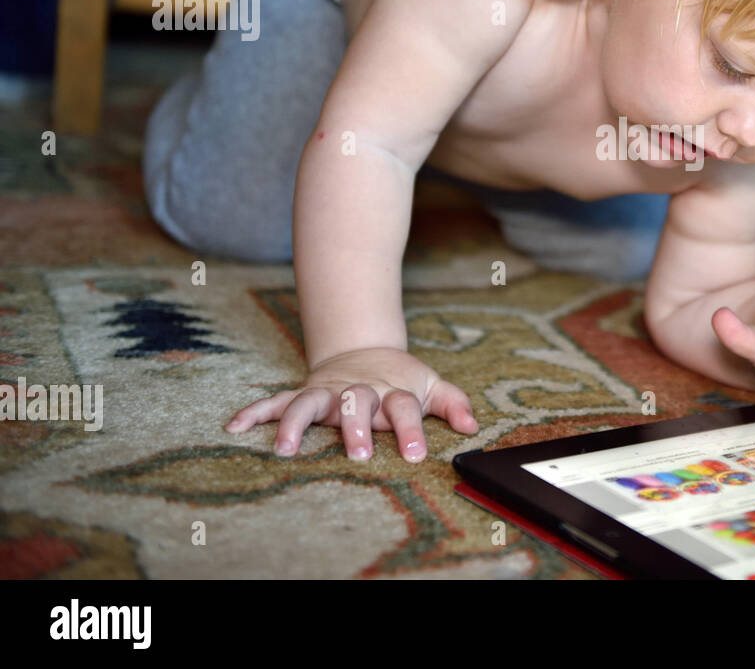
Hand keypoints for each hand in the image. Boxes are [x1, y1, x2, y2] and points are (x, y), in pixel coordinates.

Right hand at [223, 347, 476, 461]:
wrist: (364, 350)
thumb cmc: (400, 379)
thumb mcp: (430, 385)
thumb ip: (451, 403)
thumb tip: (470, 426)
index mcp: (392, 392)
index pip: (404, 409)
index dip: (411, 429)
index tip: (414, 454)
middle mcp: (359, 391)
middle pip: (357, 405)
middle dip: (356, 428)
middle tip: (357, 454)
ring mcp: (329, 391)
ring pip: (311, 403)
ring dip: (297, 424)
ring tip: (284, 449)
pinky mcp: (305, 392)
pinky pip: (276, 401)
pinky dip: (255, 411)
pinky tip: (234, 426)